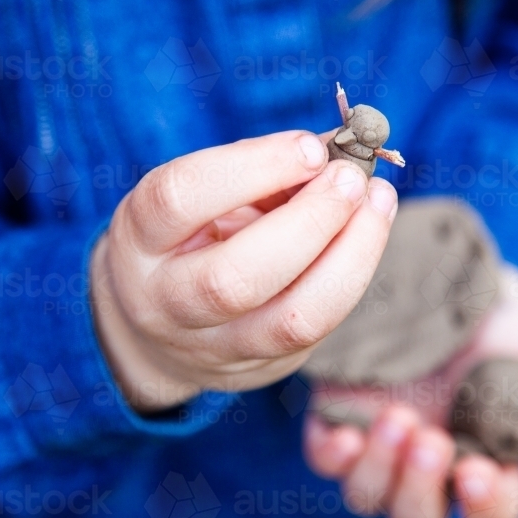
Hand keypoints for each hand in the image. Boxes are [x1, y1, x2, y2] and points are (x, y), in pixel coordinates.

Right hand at [90, 130, 398, 411]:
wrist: (157, 322)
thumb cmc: (191, 233)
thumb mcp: (202, 191)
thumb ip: (262, 166)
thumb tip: (338, 146)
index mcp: (139, 238)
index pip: (179, 199)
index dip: (252, 168)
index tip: (310, 148)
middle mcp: (164, 302)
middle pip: (234, 278)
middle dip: (309, 222)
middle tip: (352, 179)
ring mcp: (210, 348)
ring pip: (290, 321)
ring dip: (350, 256)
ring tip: (378, 202)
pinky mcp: (257, 371)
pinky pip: (316, 331)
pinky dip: (351, 276)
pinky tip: (367, 234)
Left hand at [303, 266, 517, 517]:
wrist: (441, 260)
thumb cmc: (498, 311)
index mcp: (483, 460)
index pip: (489, 512)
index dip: (487, 506)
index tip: (481, 472)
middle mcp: (428, 464)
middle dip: (420, 492)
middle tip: (432, 441)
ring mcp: (379, 443)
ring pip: (367, 497)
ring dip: (380, 471)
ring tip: (399, 417)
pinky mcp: (337, 413)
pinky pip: (324, 457)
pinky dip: (333, 454)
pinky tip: (346, 433)